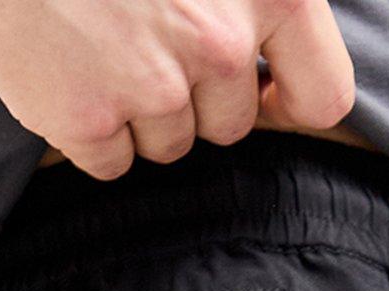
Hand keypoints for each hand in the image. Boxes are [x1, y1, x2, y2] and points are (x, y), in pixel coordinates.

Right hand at [0, 0, 355, 179]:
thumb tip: (265, 57)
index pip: (323, 94)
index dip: (289, 102)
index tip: (265, 95)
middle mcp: (221, 41)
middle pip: (229, 124)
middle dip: (192, 95)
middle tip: (139, 31)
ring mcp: (153, 85)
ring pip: (169, 144)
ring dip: (136, 111)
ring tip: (95, 37)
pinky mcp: (86, 119)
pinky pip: (109, 162)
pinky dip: (87, 129)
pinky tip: (64, 64)